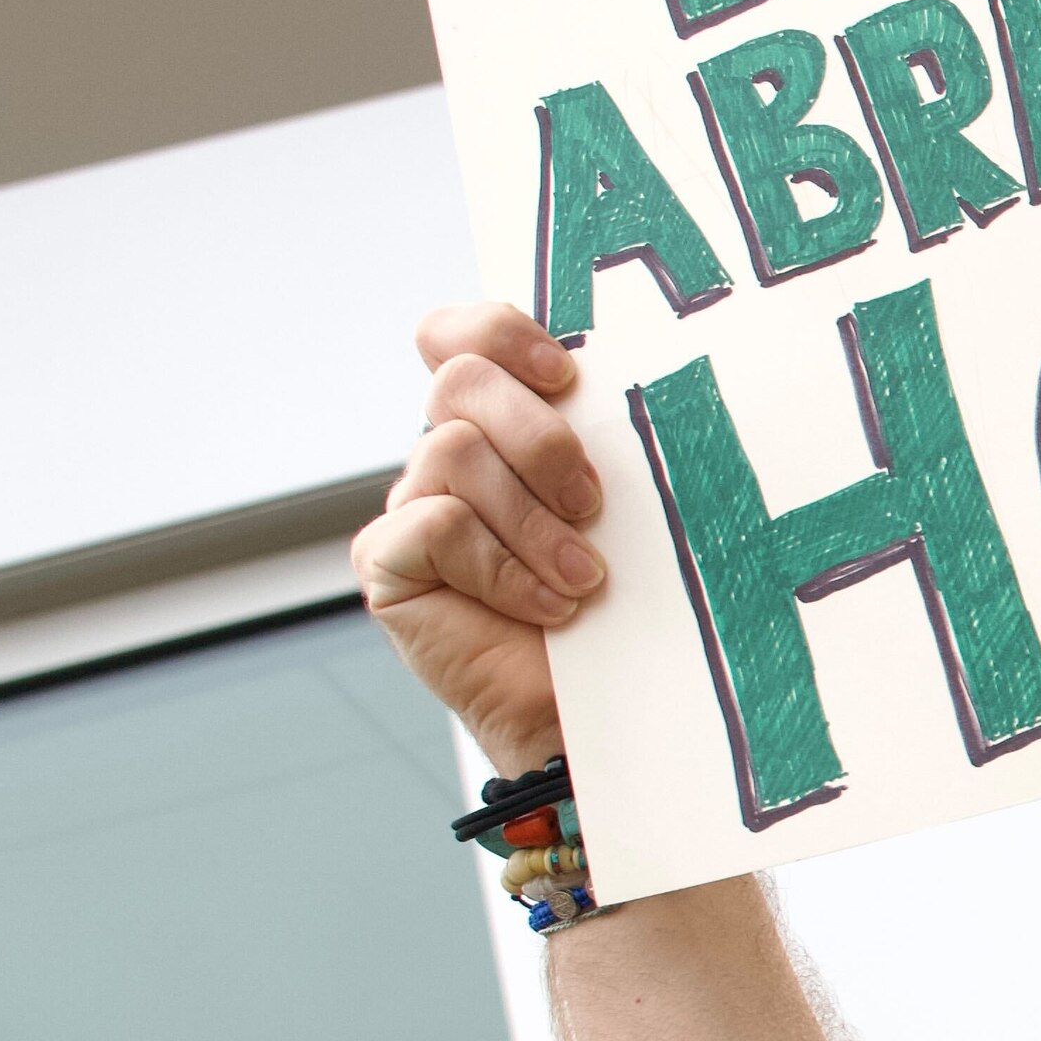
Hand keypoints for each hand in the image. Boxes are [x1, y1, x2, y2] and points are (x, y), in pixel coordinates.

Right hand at [351, 303, 605, 771]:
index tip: (568, 374)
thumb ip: (613, 439)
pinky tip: (547, 609)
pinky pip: (434, 525)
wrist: (611, 710)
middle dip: (539, 437)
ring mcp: (412, 508)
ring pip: (453, 451)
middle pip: (459, 381)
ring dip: (535, 522)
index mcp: (506, 423)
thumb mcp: (636, 504)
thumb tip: (652, 375)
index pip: (463, 336)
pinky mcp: (389, 565)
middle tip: (594, 504)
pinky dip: (503, 568)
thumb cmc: (637, 601)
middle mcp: (450, 456)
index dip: (500, 331)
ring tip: (584, 580)